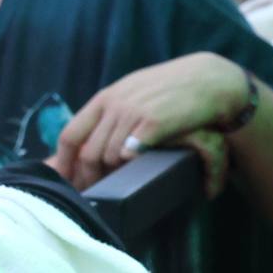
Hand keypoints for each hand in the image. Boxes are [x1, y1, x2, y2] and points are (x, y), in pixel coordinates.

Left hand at [49, 53, 252, 186]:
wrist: (208, 79)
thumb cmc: (170, 89)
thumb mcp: (133, 93)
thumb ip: (110, 113)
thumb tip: (87, 143)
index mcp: (105, 98)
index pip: (70, 135)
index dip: (64, 163)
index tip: (66, 182)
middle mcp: (114, 104)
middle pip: (89, 152)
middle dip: (91, 177)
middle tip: (98, 193)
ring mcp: (133, 112)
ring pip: (109, 156)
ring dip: (115, 175)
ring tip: (123, 186)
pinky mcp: (153, 121)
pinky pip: (131, 152)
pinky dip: (132, 164)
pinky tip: (140, 169)